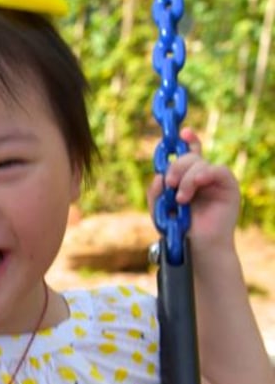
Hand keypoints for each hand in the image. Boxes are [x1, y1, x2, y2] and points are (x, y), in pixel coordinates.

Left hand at [147, 127, 239, 251]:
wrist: (197, 249)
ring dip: (186, 179)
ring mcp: (215, 181)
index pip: (188, 153)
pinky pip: (218, 170)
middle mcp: (201, 177)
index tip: (181, 133)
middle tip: (169, 184)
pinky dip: (204, 174)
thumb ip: (155, 192)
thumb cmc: (179, 232)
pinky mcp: (228, 187)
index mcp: (186, 178)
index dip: (187, 140)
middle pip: (189, 157)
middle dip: (176, 167)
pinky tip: (196, 185)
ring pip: (199, 163)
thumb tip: (158, 176)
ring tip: (181, 200)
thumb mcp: (160, 211)